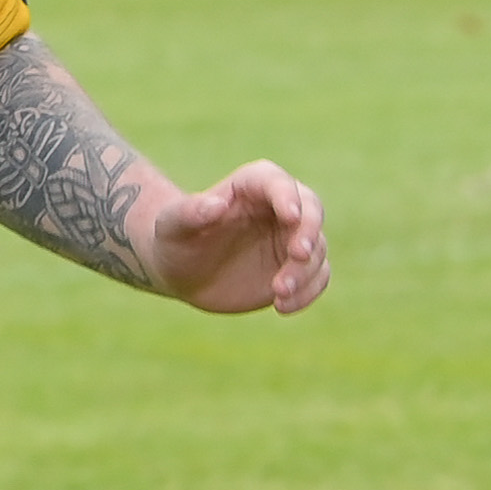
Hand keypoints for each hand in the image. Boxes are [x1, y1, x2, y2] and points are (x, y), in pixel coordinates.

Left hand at [137, 160, 328, 316]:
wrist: (183, 272)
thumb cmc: (174, 240)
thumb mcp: (172, 226)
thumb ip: (191, 212)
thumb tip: (216, 205)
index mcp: (252, 185)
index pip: (278, 183)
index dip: (287, 197)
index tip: (290, 216)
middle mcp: (279, 207)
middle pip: (312, 209)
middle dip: (309, 231)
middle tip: (298, 255)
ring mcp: (290, 238)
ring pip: (317, 248)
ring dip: (305, 271)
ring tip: (278, 293)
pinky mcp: (295, 268)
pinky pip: (318, 276)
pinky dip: (309, 292)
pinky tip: (282, 306)